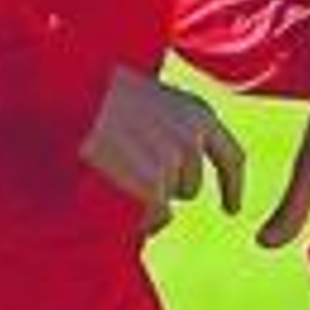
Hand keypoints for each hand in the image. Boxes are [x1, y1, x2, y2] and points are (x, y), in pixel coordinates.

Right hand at [79, 65, 244, 222]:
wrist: (77, 94)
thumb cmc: (106, 93)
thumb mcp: (152, 99)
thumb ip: (174, 126)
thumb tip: (179, 171)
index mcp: (198, 113)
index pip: (232, 157)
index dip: (232, 186)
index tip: (231, 210)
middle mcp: (193, 137)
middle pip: (191, 186)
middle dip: (166, 187)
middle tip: (128, 165)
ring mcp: (174, 161)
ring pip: (167, 203)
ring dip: (147, 199)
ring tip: (115, 169)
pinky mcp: (155, 185)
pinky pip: (153, 216)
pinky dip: (138, 215)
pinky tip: (115, 190)